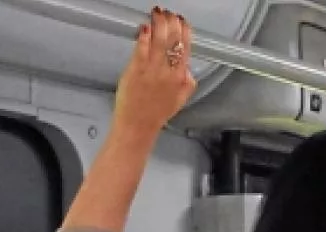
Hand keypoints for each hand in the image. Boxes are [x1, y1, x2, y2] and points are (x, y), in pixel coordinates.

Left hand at [112, 8, 197, 140]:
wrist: (139, 124)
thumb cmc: (156, 113)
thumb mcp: (180, 100)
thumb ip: (188, 84)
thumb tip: (189, 71)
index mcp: (181, 77)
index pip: (186, 48)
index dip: (185, 31)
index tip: (182, 21)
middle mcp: (169, 72)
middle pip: (173, 40)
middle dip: (172, 22)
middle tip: (168, 13)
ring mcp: (152, 70)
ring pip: (159, 40)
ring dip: (159, 23)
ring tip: (157, 13)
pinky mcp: (136, 69)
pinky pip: (142, 48)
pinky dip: (144, 36)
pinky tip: (144, 27)